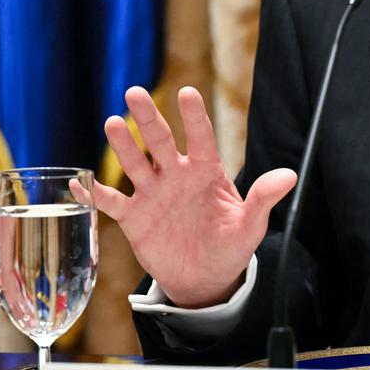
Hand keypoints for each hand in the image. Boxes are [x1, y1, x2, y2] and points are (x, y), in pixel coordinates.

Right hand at [76, 86, 296, 307]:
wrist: (205, 276)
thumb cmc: (231, 244)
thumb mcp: (251, 224)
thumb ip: (264, 198)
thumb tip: (290, 175)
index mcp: (206, 171)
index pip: (200, 137)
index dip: (194, 117)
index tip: (187, 93)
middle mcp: (176, 176)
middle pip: (160, 141)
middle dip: (148, 118)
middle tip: (135, 92)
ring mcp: (153, 194)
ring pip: (135, 163)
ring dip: (123, 146)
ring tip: (112, 123)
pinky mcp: (134, 217)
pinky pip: (111, 202)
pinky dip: (95, 192)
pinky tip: (79, 180)